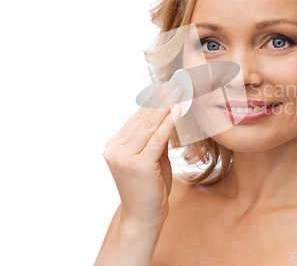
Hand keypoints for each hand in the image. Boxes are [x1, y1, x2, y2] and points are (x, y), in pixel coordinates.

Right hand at [103, 79, 183, 228]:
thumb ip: (156, 139)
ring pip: (150, 124)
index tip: (169, 85)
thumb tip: (169, 115)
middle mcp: (115, 148)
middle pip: (143, 117)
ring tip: (181, 88)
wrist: (143, 218)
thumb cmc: (150, 189)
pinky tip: (179, 108)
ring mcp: (124, 156)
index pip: (138, 118)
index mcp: (114, 145)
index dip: (155, 100)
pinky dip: (169, 121)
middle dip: (162, 97)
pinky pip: (157, 138)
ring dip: (168, 104)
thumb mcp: (152, 159)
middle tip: (178, 80)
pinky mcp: (138, 164)